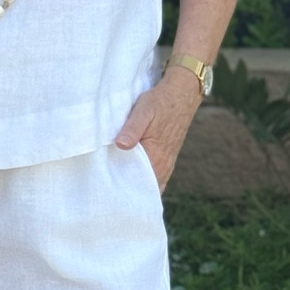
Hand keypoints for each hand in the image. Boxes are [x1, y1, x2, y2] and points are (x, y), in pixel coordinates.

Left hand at [115, 67, 202, 190]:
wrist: (182, 95)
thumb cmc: (160, 102)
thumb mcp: (143, 110)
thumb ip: (132, 129)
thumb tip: (121, 145)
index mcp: (156, 157)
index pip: (137, 185)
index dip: (122, 190)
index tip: (107, 192)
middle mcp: (163, 166)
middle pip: (143, 190)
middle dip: (128, 194)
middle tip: (108, 193)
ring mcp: (167, 164)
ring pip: (150, 186)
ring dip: (136, 188)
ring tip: (118, 189)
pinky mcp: (167, 160)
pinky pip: (156, 179)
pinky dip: (146, 182)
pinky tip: (133, 179)